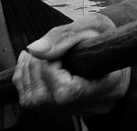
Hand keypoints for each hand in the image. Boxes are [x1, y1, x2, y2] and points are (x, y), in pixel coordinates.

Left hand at [12, 13, 128, 116]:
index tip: (58, 52)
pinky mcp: (61, 108)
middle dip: (36, 67)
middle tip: (46, 49)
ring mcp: (75, 110)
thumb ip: (65, 36)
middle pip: (45, 98)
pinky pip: (30, 101)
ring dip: (27, 72)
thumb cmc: (104, 36)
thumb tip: (34, 50)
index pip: (67, 92)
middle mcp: (91, 105)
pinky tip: (33, 62)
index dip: (51, 70)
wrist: (113, 47)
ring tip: (38, 54)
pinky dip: (24, 78)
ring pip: (33, 101)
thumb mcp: (92, 26)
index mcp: (108, 86)